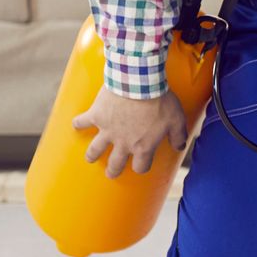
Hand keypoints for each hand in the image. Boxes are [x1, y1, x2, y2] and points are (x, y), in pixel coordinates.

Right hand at [73, 86, 188, 178]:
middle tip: (110, 173)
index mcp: (143, 146)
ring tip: (90, 158)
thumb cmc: (160, 101)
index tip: (141, 166)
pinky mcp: (96, 116)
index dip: (141, 167)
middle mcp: (123, 143)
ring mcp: (107, 131)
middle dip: (113, 171)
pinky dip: (78, 123)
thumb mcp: (176, 119)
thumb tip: (180, 146)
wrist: (139, 83)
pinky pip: (82, 122)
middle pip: (116, 163)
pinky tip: (76, 125)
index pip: (141, 166)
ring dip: (92, 155)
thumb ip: (178, 135)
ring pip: (95, 149)